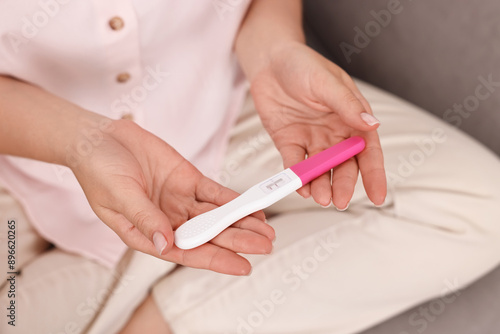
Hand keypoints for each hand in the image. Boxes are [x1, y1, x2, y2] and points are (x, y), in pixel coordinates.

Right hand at [70, 119, 273, 275]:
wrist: (100, 139)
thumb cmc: (98, 170)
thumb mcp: (118, 196)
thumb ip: (144, 219)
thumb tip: (166, 244)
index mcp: (149, 234)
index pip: (187, 252)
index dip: (216, 260)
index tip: (242, 266)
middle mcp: (168, 220)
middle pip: (209, 235)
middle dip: (238, 241)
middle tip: (265, 245)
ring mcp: (180, 200)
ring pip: (216, 215)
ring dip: (241, 222)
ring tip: (266, 229)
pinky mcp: (188, 180)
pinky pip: (215, 193)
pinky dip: (233, 200)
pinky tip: (250, 207)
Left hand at [250, 42, 385, 208]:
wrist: (269, 61)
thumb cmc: (302, 64)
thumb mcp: (327, 82)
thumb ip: (347, 105)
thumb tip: (372, 124)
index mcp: (351, 117)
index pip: (368, 150)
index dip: (374, 174)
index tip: (378, 196)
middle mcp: (334, 132)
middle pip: (344, 165)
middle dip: (343, 184)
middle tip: (340, 201)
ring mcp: (312, 139)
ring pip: (320, 169)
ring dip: (321, 184)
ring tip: (320, 197)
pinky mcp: (289, 142)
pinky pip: (296, 163)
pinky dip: (298, 176)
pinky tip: (301, 186)